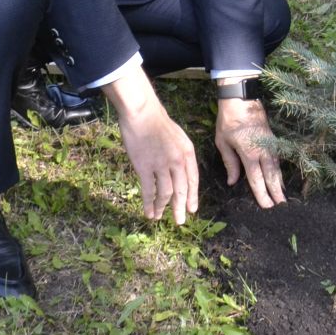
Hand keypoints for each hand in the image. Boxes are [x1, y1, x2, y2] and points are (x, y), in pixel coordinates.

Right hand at [106, 69, 198, 223]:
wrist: (143, 113)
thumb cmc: (158, 123)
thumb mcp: (178, 137)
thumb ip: (180, 155)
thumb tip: (180, 173)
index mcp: (188, 153)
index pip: (193, 179)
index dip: (192, 196)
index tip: (192, 209)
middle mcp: (177, 161)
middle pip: (181, 190)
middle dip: (180, 207)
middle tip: (179, 221)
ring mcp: (161, 165)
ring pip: (165, 193)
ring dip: (162, 207)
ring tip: (159, 217)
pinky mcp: (144, 167)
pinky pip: (149, 191)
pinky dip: (149, 204)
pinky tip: (149, 212)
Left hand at [216, 98, 286, 208]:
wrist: (241, 98)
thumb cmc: (228, 120)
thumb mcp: (223, 142)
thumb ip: (230, 163)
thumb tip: (232, 182)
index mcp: (249, 154)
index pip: (256, 179)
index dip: (262, 194)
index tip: (267, 206)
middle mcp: (262, 151)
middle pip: (271, 175)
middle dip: (276, 191)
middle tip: (281, 206)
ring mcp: (270, 144)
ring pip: (277, 167)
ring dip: (279, 181)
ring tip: (283, 194)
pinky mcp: (272, 138)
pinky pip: (278, 158)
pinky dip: (280, 169)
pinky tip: (280, 175)